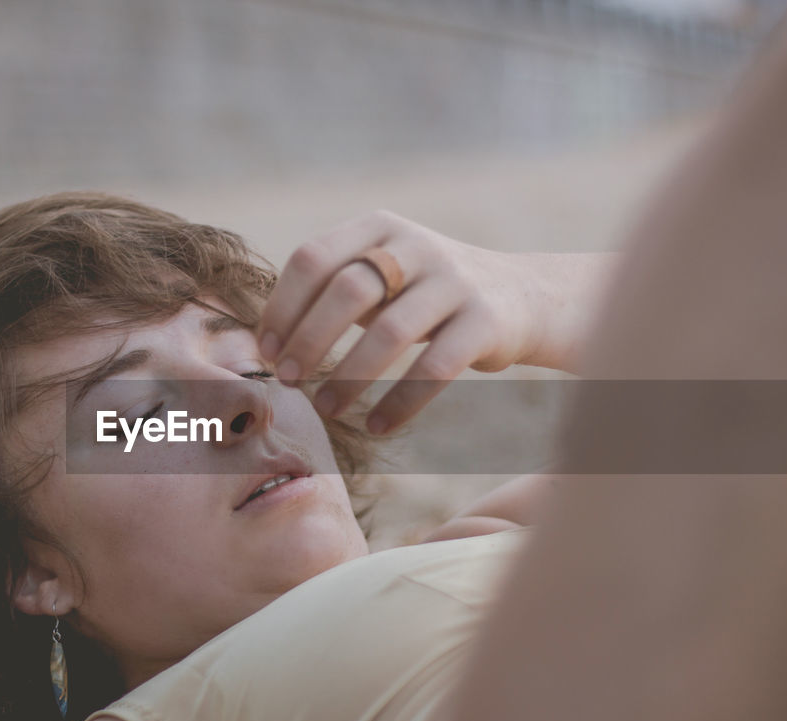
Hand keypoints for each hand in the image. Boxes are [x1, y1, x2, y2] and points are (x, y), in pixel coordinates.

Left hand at [256, 210, 604, 433]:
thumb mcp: (382, 276)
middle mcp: (416, 246)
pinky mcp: (485, 321)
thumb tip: (266, 344)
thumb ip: (331, 294)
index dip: (282, 307)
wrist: (520, 298)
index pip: (313, 258)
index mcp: (378, 228)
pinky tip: (375, 425)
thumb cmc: (424, 297)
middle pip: (347, 290)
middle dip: (308, 340)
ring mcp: (455, 281)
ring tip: (325, 409)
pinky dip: (400, 402)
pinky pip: (434, 369)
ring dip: (348, 377)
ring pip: (391, 332)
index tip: (266, 351)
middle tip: (288, 380)